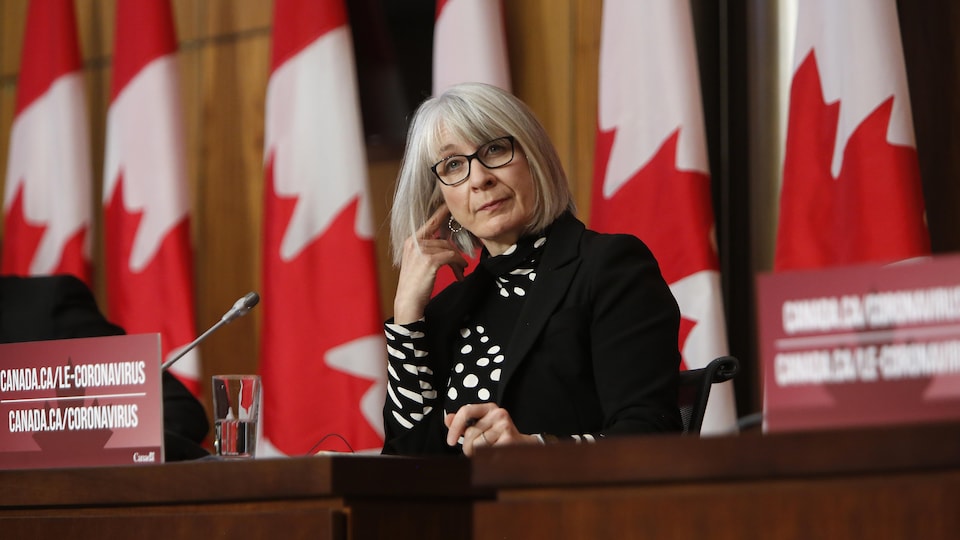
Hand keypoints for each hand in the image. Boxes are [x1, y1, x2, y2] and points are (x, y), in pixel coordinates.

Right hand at [393, 204, 467, 323]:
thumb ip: (428, 250)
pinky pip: (451, 256)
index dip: (441, 213)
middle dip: (454, 253)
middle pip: (443, 241)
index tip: (449, 205)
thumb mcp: (418, 263)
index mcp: (410, 241)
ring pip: (448, 249)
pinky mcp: (429, 260)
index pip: (429, 223)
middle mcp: (414, 243)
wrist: (407, 302)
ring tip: (460, 272)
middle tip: (461, 265)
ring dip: (458, 261)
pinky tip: (460, 273)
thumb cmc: (414, 285)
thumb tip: (447, 245)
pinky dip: (458, 264)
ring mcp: (421, 251)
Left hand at [444, 403, 539, 456]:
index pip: (465, 411)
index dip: (455, 427)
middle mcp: (498, 414)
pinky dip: (485, 458)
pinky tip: (493, 456)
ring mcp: (505, 426)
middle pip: (470, 433)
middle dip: (467, 447)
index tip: (450, 441)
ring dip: (476, 454)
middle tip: (475, 451)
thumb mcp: (481, 425)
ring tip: (486, 452)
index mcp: (489, 408)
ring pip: (476, 444)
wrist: (522, 447)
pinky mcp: (509, 439)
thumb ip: (463, 423)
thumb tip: (447, 419)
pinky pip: (486, 453)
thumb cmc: (498, 437)